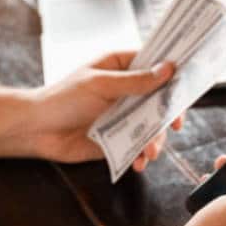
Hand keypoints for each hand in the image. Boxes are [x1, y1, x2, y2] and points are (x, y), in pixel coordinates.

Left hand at [30, 51, 183, 169]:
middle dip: (167, 114)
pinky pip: (137, 145)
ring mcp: (121, 114)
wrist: (37, 130)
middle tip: (174, 125)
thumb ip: (135, 82)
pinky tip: (139, 162)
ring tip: (150, 152)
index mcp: (119, 67)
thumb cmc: (62, 99)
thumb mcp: (100, 85)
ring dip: (155, 139)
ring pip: (151, 125)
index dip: (171, 71)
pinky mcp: (116, 138)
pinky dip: (141, 155)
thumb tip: (167, 70)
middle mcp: (124, 90)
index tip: (188, 81)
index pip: (153, 63)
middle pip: (158, 97)